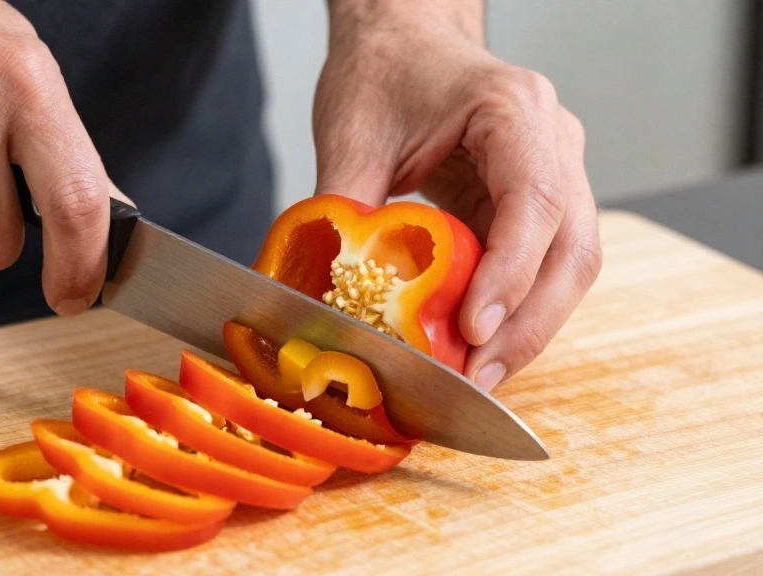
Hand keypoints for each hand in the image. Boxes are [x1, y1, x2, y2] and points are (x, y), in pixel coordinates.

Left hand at [314, 0, 601, 389]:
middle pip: (572, 249)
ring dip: (527, 330)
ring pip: (569, 267)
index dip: (510, 275)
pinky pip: (541, 268)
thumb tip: (329, 297)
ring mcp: (556, 173)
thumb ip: (345, 211)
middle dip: (528, 325)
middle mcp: (554, 141)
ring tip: (476, 378)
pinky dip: (514, 313)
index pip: (533, 201)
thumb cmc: (385, 71)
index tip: (475, 331)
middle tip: (478, 380)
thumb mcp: (352, 134)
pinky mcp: (537, 205)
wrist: (405, 41)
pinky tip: (475, 349)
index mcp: (515, 110)